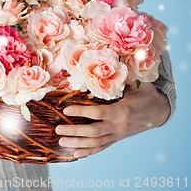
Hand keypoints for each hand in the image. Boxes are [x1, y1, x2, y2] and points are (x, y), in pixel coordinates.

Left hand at [55, 82, 170, 158]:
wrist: (158, 112)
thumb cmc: (145, 94)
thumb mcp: (138, 83)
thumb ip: (124, 76)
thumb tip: (111, 62)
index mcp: (122, 111)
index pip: (98, 113)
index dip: (81, 112)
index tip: (65, 109)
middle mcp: (119, 126)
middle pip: (94, 132)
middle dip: (75, 132)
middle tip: (58, 129)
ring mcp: (117, 134)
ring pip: (96, 143)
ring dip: (78, 144)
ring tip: (61, 142)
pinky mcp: (116, 138)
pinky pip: (101, 147)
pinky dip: (88, 151)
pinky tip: (75, 154)